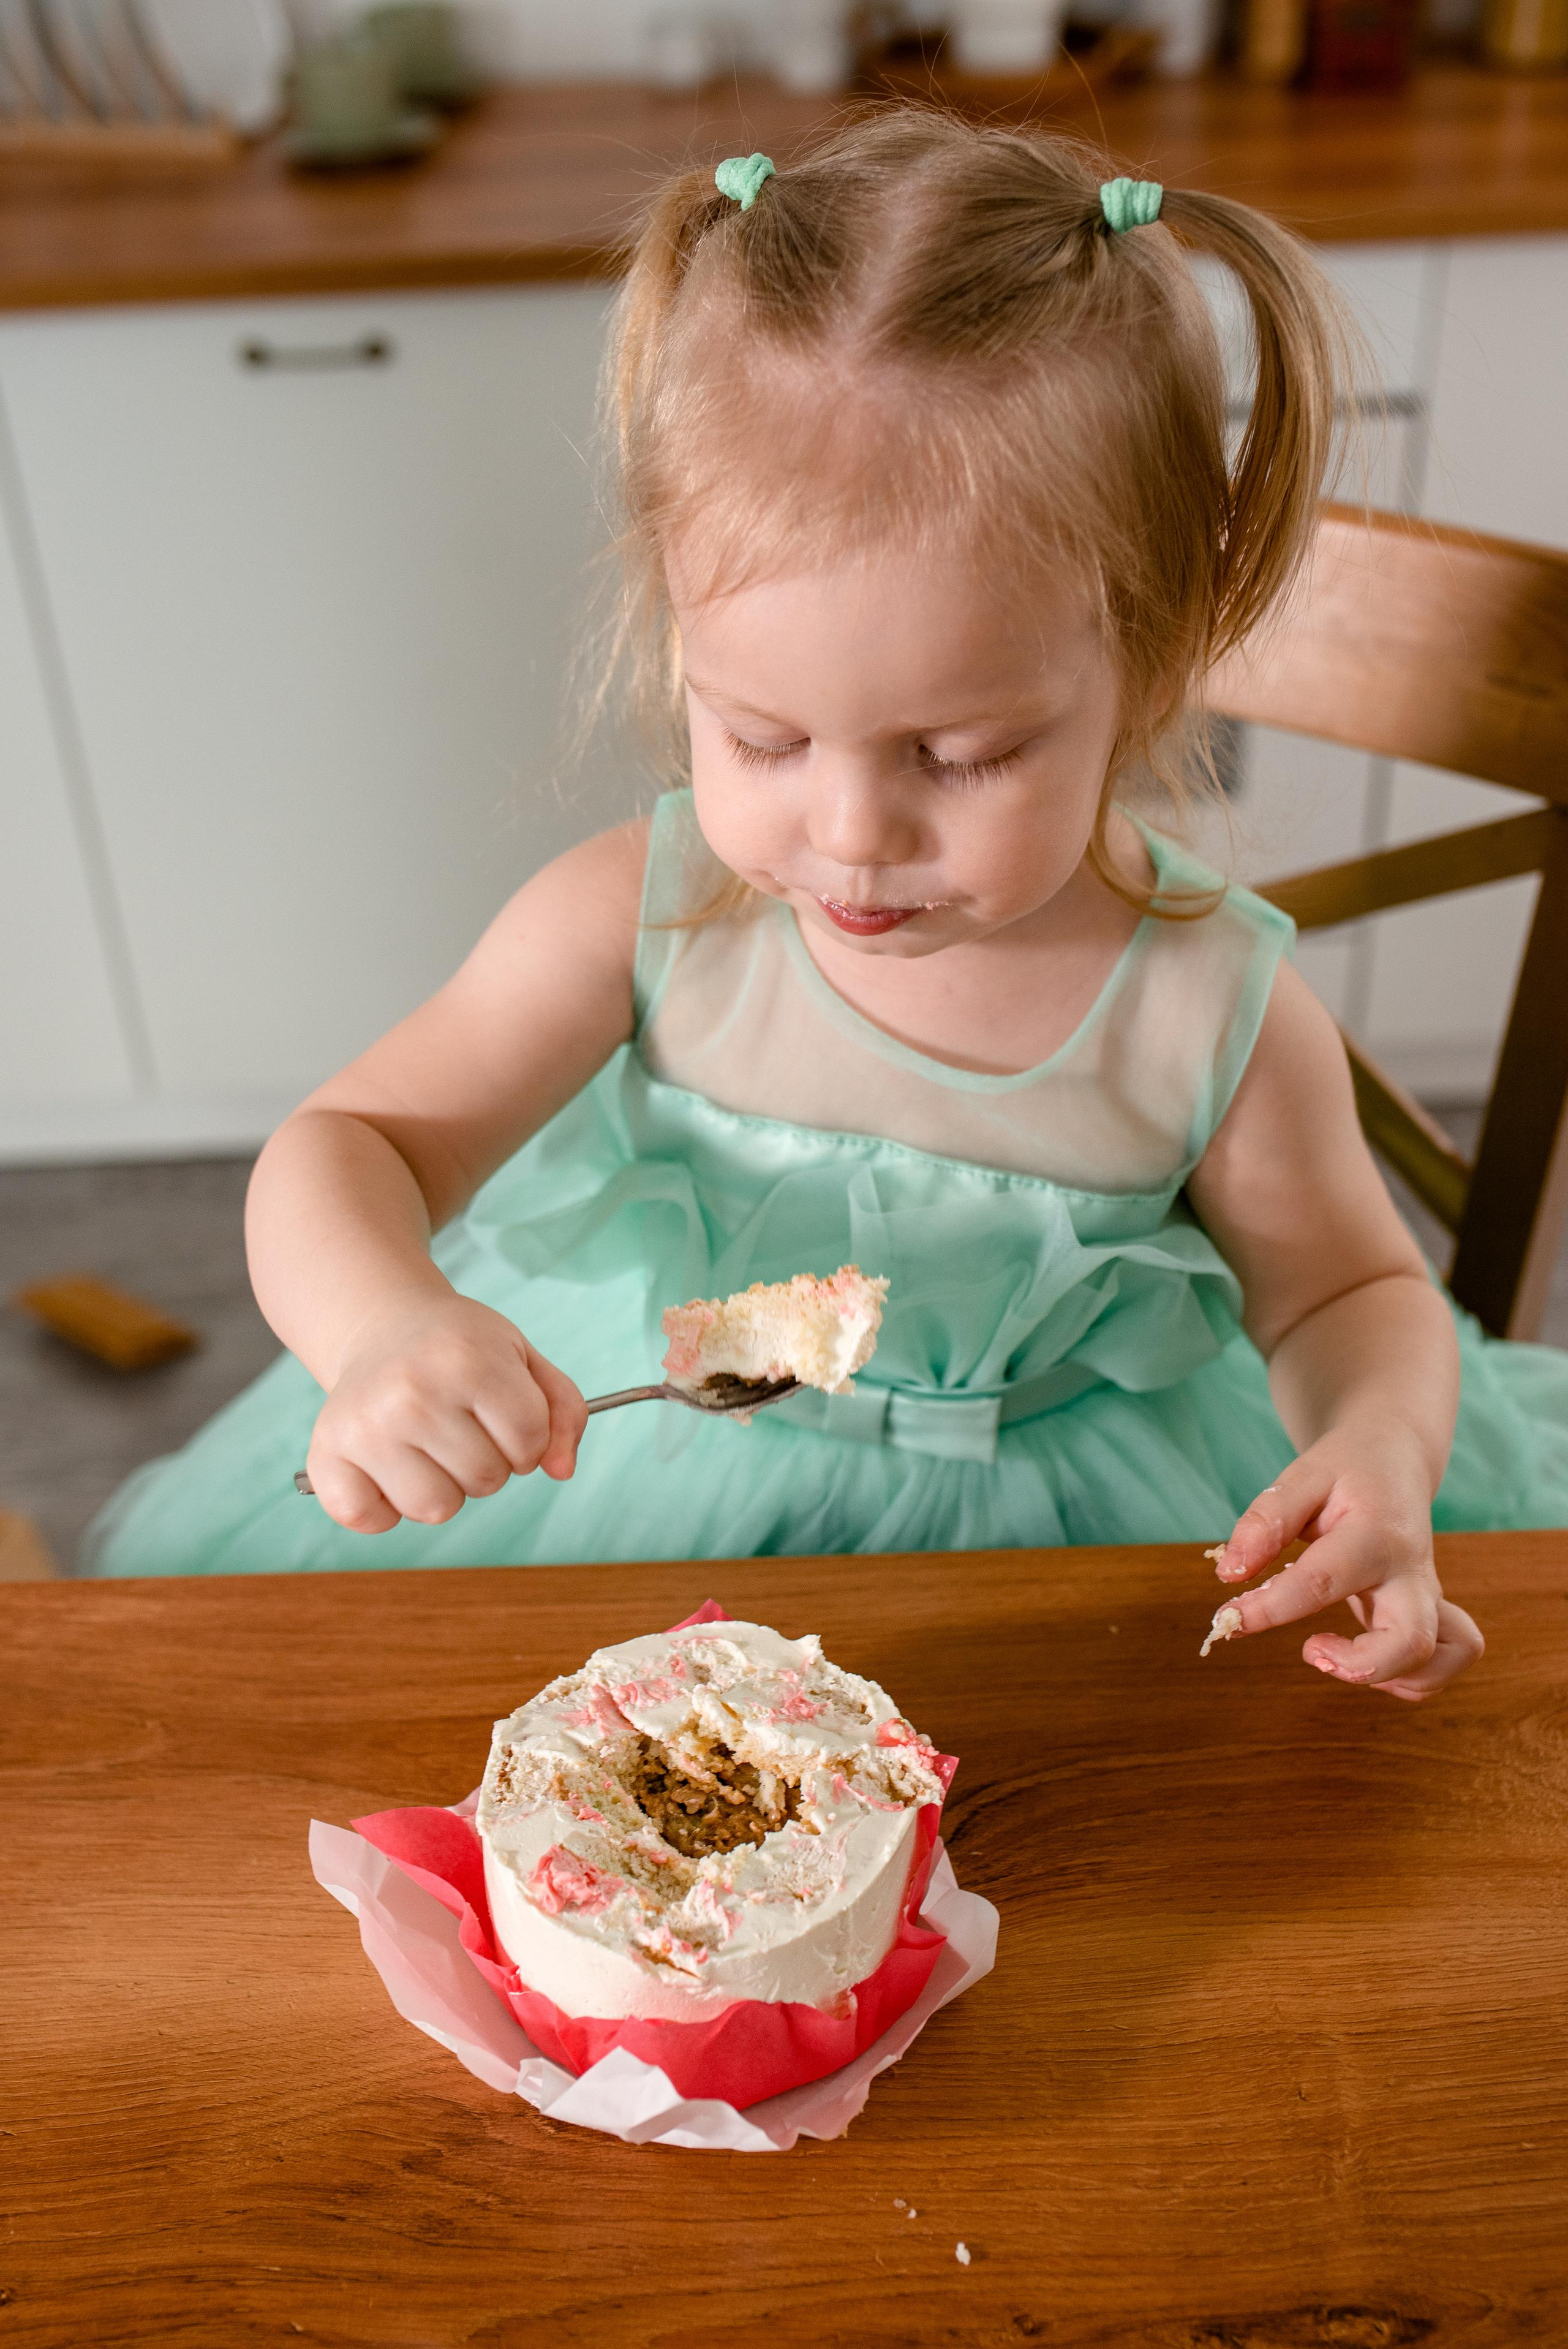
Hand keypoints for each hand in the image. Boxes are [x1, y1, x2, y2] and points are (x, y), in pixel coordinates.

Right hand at [304, 1292, 587, 1533]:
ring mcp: (363, 1426)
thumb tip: (562, 1470)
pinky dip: (383, 1509)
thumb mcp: (523, 1358)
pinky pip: (367, 1519)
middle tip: (461, 1424)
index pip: (531, 1441)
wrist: (385, 1326)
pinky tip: (388, 1467)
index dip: (529, 1439)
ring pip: (436, 1509)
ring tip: (429, 1445)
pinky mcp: (326, 1455)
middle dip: (488, 1462)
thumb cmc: (460, 1349)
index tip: (504, 1415)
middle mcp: (411, 1392)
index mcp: (466, 1359)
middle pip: (487, 1479)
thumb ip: (562, 1410)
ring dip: (443, 1488)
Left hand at [1206, 1421, 1482, 1700]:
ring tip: (1335, 1657)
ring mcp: (1428, 1595)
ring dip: (1387, 1678)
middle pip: (1412, 1641)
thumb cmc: (1345, 1470)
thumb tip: (1230, 1574)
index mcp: (1375, 1534)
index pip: (1322, 1583)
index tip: (1229, 1618)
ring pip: (1437, 1660)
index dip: (1270, 1608)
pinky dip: (1410, 1677)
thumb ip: (1266, 1521)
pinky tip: (1362, 1657)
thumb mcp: (1301, 1477)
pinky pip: (1443, 1660)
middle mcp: (1411, 1571)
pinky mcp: (1432, 1612)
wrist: (1398, 1458)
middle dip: (1360, 1667)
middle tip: (1309, 1650)